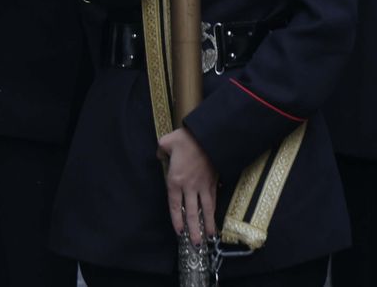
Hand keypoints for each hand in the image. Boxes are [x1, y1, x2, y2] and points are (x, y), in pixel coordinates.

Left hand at [157, 128, 216, 246]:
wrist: (209, 133)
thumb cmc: (186, 138)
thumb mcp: (166, 142)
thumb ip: (161, 151)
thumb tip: (161, 155)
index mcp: (176, 180)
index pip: (175, 206)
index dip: (177, 220)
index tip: (179, 232)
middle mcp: (190, 186)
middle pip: (193, 212)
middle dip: (194, 229)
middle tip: (196, 243)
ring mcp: (204, 184)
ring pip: (207, 208)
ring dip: (208, 223)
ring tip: (210, 236)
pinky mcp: (214, 180)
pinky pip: (214, 197)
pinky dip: (214, 209)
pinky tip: (215, 216)